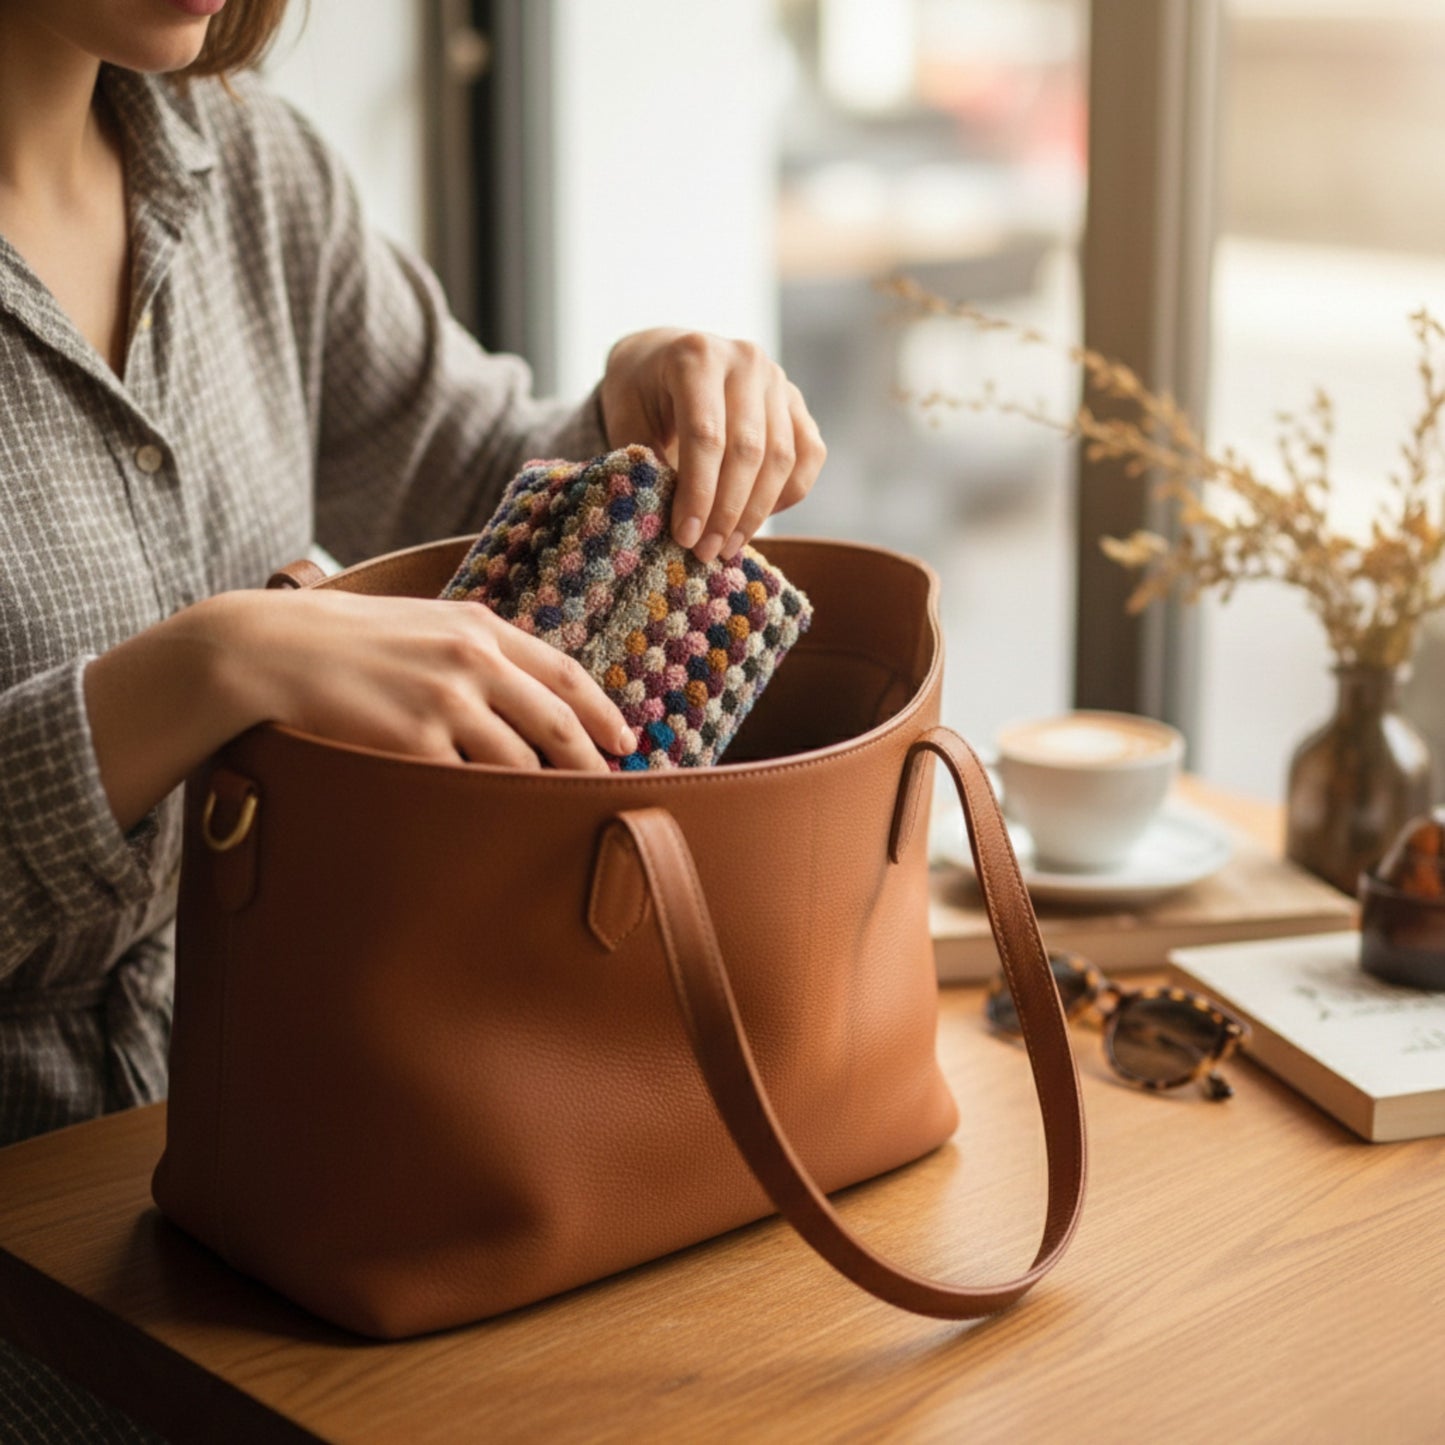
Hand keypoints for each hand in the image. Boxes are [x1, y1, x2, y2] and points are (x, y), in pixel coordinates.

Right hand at [86, 590, 634, 830]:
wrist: (269, 651)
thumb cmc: (346, 639)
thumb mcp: (423, 621)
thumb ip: (477, 646)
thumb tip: (528, 687)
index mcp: (479, 627)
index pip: (565, 675)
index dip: (603, 712)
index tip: (625, 742)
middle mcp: (473, 660)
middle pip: (558, 724)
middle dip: (589, 764)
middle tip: (607, 792)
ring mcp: (446, 701)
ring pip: (519, 761)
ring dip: (541, 792)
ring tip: (553, 816)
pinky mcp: (415, 742)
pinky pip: (467, 785)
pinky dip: (486, 805)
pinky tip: (494, 823)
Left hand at [599, 328, 826, 561]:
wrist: (666, 357)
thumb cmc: (641, 392)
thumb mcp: (626, 417)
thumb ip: (644, 460)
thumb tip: (664, 515)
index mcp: (696, 357)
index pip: (706, 435)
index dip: (698, 493)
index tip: (685, 536)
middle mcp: (745, 360)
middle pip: (749, 450)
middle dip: (728, 511)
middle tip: (706, 551)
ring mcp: (778, 380)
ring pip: (782, 458)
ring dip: (756, 512)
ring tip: (727, 545)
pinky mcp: (797, 403)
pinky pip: (808, 457)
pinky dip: (787, 496)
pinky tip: (755, 519)